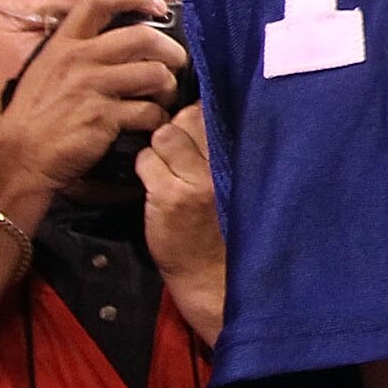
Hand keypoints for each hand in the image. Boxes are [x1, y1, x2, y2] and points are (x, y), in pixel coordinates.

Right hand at [0, 0, 183, 201]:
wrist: (19, 158)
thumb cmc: (36, 116)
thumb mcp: (47, 71)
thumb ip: (79, 51)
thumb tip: (120, 39)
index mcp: (63, 43)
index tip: (157, 5)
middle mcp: (77, 59)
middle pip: (143, 36)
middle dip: (171, 50)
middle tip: (177, 64)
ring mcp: (90, 87)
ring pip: (155, 73)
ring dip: (169, 88)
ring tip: (165, 98)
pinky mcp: (102, 118)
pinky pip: (149, 111)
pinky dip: (159, 119)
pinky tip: (152, 124)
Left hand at [137, 106, 225, 345]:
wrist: (213, 276)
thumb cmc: (223, 229)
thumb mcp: (234, 183)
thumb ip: (222, 151)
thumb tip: (198, 114)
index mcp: (242, 159)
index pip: (216, 112)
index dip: (199, 114)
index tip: (194, 127)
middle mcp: (223, 164)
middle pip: (189, 117)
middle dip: (177, 126)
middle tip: (177, 150)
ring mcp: (195, 180)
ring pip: (165, 134)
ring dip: (159, 147)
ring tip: (166, 167)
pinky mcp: (170, 196)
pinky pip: (147, 160)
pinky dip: (145, 167)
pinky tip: (155, 185)